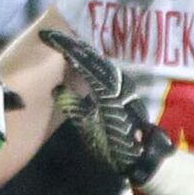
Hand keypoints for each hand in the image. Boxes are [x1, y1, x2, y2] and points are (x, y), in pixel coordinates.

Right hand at [40, 28, 172, 185]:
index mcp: (107, 88)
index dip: (66, 49)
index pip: (84, 62)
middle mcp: (117, 81)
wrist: (143, 156)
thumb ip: (74, 108)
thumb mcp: (89, 130)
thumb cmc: (115, 146)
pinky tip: (84, 63)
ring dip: (84, 54)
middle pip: (93, 58)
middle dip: (74, 47)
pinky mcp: (126, 90)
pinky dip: (92, 63)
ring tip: (66, 47)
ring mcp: (124, 84)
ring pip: (100, 63)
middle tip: (55, 38)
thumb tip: (57, 89)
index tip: (50, 38)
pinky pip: (105, 70)